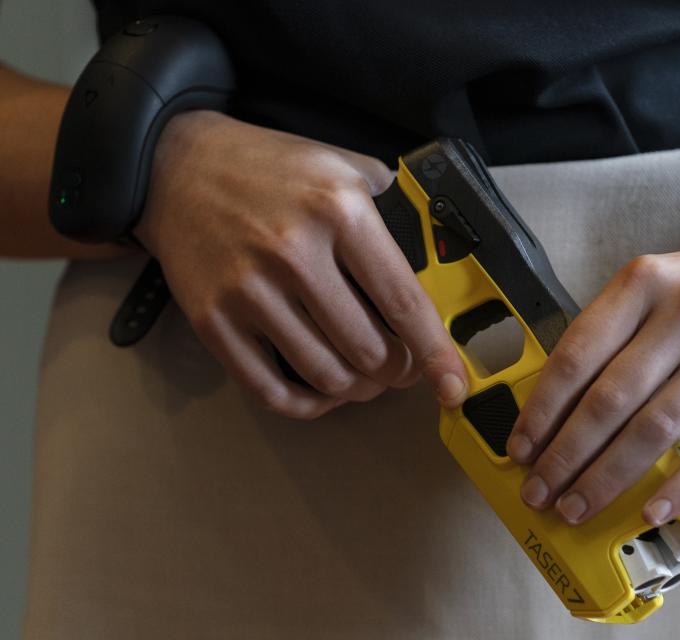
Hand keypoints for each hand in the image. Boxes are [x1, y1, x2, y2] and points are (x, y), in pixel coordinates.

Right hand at [134, 111, 466, 418]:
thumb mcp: (341, 164)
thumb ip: (392, 205)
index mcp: (340, 212)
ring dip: (358, 389)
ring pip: (327, 375)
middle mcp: (295, 253)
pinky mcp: (213, 319)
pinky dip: (308, 404)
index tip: (452, 383)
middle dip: (398, 371)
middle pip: (369, 350)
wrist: (175, 165)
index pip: (403, 301)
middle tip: (402, 366)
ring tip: (365, 376)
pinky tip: (324, 391)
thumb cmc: (268, 168)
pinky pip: (270, 390)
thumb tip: (436, 257)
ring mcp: (249, 291)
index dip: (435, 352)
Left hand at [506, 235, 679, 524]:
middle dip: (565, 455)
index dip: (542, 408)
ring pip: (654, 429)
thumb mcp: (659, 285)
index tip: (521, 446)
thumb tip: (557, 408)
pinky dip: (679, 486)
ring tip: (578, 506)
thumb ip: (612, 333)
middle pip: (609, 399)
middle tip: (540, 490)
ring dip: (607, 478)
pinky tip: (649, 510)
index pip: (577, 354)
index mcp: (645, 283)